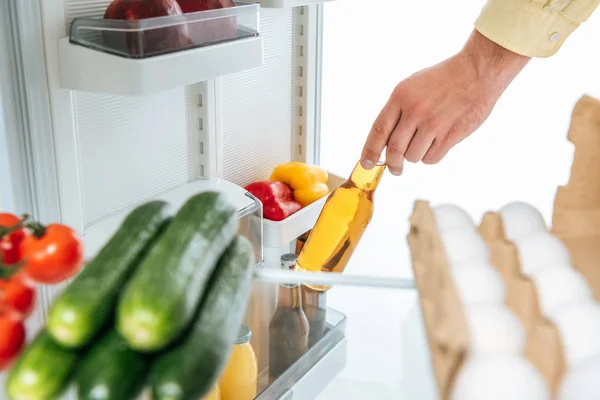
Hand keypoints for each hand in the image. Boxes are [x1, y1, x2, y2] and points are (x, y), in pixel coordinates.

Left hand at [361, 30, 529, 174]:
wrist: (477, 72)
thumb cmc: (443, 80)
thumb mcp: (412, 86)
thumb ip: (397, 111)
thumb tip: (384, 142)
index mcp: (401, 96)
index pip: (379, 130)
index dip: (370, 150)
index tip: (366, 163)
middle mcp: (414, 111)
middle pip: (394, 149)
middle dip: (392, 164)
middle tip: (395, 169)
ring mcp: (433, 123)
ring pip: (413, 156)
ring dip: (415, 156)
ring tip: (424, 143)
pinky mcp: (451, 134)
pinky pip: (431, 158)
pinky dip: (431, 156)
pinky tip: (437, 144)